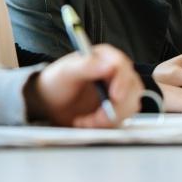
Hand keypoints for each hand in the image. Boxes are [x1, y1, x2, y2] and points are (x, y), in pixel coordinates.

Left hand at [27, 45, 142, 127]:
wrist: (49, 103)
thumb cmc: (55, 82)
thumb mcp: (66, 72)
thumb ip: (86, 66)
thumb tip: (109, 65)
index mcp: (104, 56)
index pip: (122, 66)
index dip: (122, 82)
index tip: (115, 97)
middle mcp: (116, 72)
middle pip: (132, 88)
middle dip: (116, 107)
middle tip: (96, 118)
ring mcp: (119, 90)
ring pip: (130, 106)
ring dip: (109, 118)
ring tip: (85, 121)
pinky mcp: (118, 107)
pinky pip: (123, 118)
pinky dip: (106, 125)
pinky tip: (88, 123)